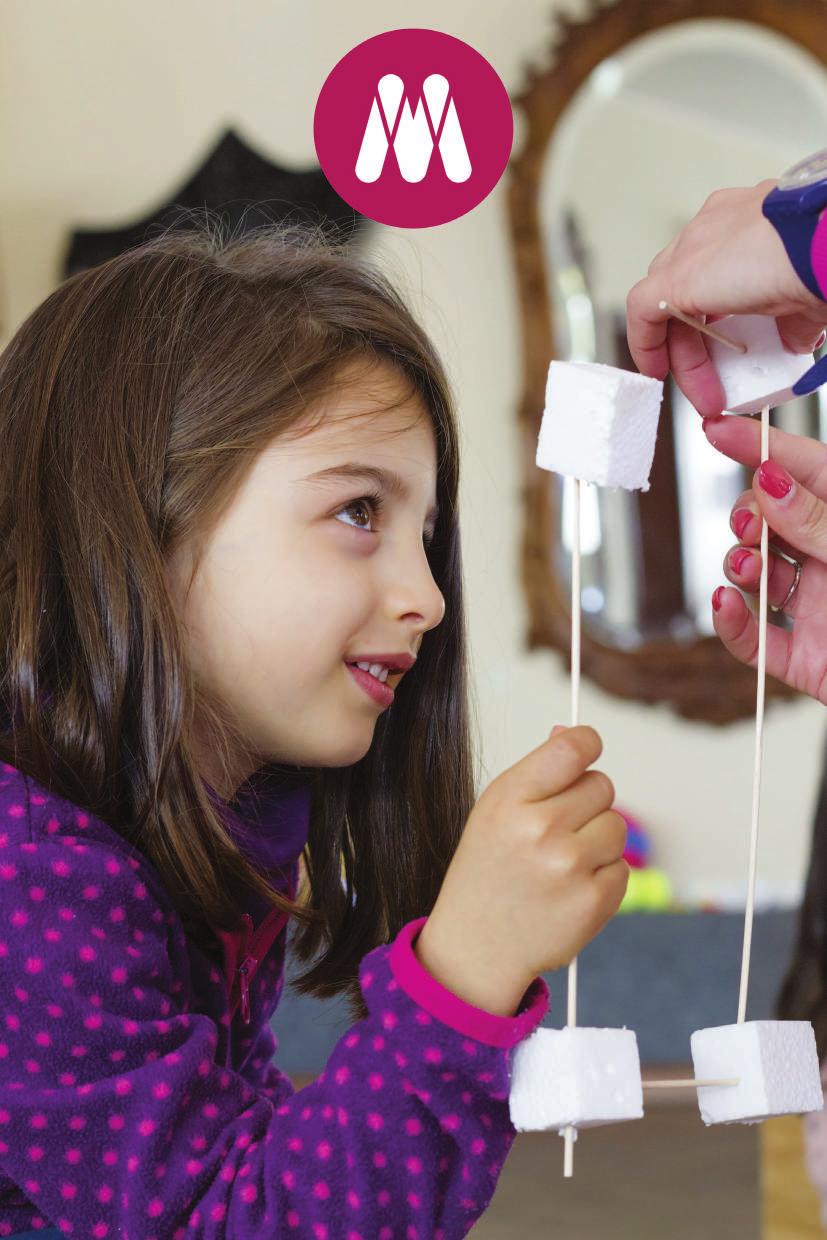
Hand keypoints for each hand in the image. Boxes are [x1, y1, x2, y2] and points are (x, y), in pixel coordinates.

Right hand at [414, 725, 628, 1015]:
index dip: (587, 742)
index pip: (571, 749)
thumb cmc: (487, 871)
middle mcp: (540, 830)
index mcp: (510, 800)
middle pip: (602, 785)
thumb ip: (537, 772)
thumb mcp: (494, 812)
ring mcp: (569, 867)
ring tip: (562, 862)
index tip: (587, 749)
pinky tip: (570, 889)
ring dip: (598, 840)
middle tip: (559, 826)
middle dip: (587, 801)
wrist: (477, 946)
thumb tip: (572, 731)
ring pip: (617, 826)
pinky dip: (603, 877)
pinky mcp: (594, 902)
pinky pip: (621, 868)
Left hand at [626, 179, 826, 416]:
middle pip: (686, 289)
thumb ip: (793, 318)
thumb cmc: (825, 257)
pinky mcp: (676, 274)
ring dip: (684, 352)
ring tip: (704, 390)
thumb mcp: (807, 295)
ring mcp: (693, 245)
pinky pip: (642, 311)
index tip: (724, 349)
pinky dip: (647, 344)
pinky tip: (659, 372)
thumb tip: (795, 341)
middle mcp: (714, 227)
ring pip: (666, 303)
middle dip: (698, 341)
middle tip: (716, 381)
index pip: (713, 271)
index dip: (713, 315)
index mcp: (745, 223)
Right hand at [705, 413, 826, 703]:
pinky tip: (726, 603)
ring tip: (747, 569)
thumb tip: (772, 482)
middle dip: (748, 515)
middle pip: (772, 521)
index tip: (719, 429)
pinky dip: (731, 621)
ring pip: (757, 574)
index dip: (762, 447)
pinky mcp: (803, 656)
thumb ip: (820, 522)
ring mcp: (817, 607)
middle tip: (750, 524)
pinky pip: (754, 638)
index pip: (808, 470)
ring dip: (739, 565)